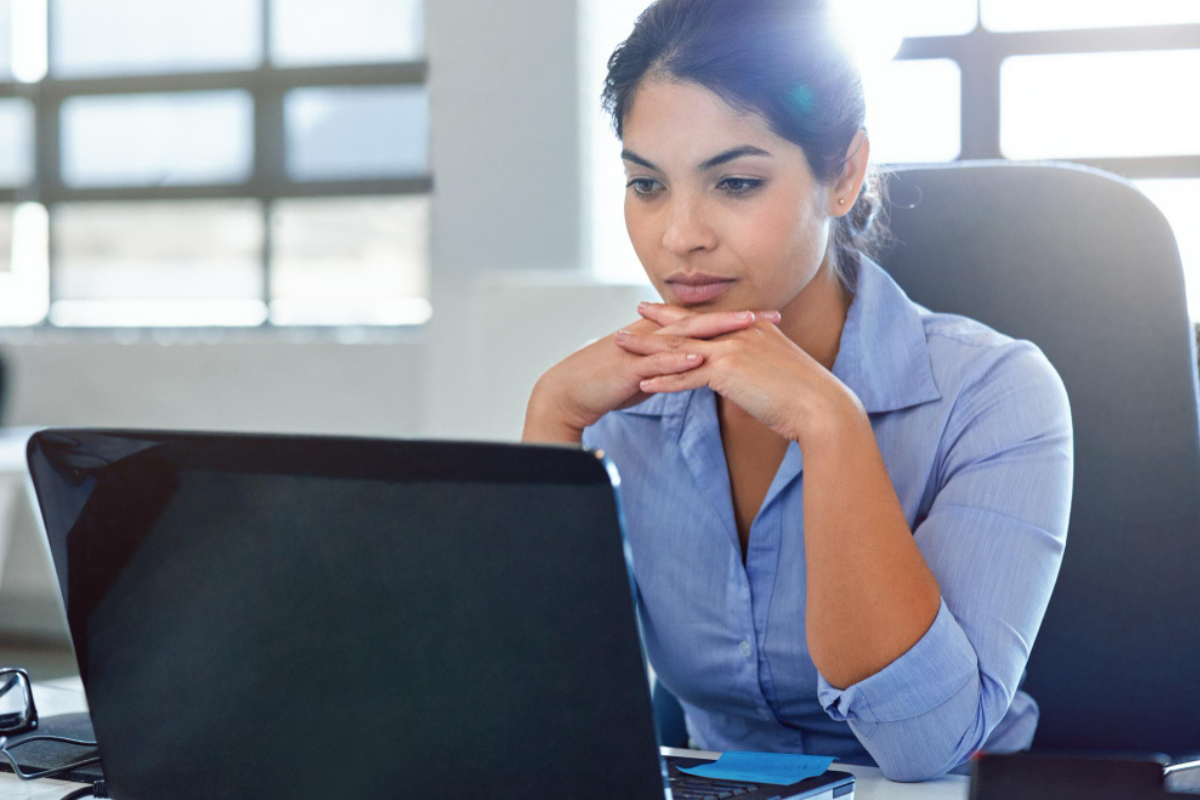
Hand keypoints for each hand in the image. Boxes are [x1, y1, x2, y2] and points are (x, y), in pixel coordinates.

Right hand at [523, 305, 781, 442]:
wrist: (571, 391)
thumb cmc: (609, 382)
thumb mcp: (650, 372)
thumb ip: (675, 367)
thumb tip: (701, 370)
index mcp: (661, 335)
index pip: (704, 323)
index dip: (736, 321)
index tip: (769, 320)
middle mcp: (654, 335)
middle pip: (701, 321)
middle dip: (737, 318)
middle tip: (771, 315)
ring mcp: (642, 348)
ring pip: (684, 334)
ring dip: (716, 329)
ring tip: (746, 326)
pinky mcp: (630, 366)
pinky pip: (658, 360)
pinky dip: (679, 358)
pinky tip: (701, 357)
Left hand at [614, 303, 864, 444]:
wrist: (819, 406)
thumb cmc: (803, 395)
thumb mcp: (776, 370)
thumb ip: (755, 365)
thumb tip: (741, 374)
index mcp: (752, 328)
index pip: (709, 320)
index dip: (682, 314)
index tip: (659, 310)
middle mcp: (740, 333)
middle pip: (688, 327)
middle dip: (656, 322)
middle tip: (631, 317)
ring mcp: (732, 349)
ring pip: (681, 348)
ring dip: (648, 350)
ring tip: (622, 348)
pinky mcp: (727, 372)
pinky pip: (688, 376)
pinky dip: (664, 381)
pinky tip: (643, 385)